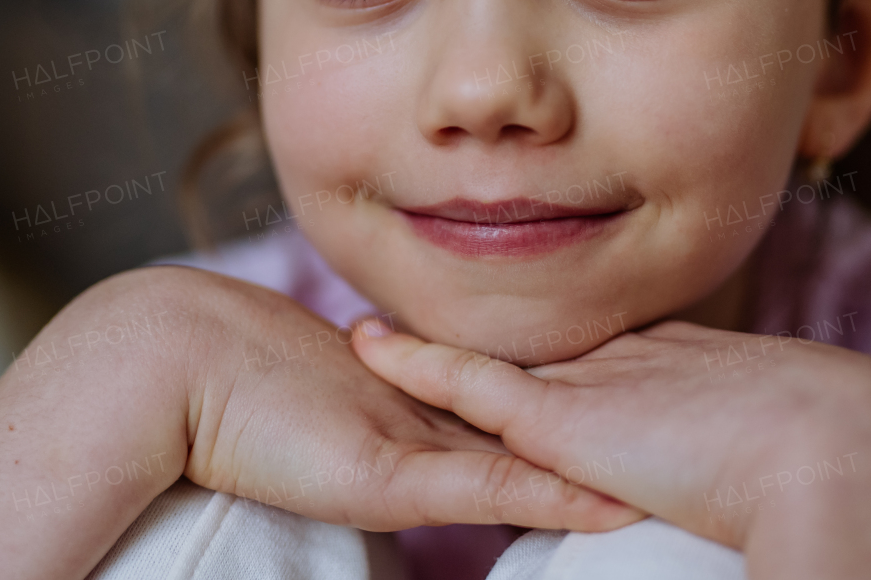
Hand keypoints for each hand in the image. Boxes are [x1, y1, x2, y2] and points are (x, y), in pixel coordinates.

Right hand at [0, 266, 638, 579]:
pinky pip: (490, 489)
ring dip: (601, 467)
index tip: (649, 428)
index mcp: (428, 416)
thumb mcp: (327, 441)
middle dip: (615, 443)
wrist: (177, 365)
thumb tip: (401, 496)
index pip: (523, 428)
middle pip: (546, 437)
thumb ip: (381, 464)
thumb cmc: (235, 407)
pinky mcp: (394, 472)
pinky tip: (610, 505)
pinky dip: (550, 499)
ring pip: (532, 461)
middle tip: (693, 446)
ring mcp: (420, 442)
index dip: (586, 427)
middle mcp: (437, 423)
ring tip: (680, 467)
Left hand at [353, 318, 870, 578]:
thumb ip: (736, 458)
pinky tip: (371, 344)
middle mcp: (621, 364)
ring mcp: (588, 385)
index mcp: (672, 371)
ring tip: (372, 331)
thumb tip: (747, 483)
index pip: (591, 361)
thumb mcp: (776, 448)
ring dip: (427, 351)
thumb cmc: (833, 461)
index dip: (551, 358)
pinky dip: (418, 363)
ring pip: (487, 363)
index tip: (524, 351)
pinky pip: (468, 383)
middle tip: (414, 327)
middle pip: (531, 354)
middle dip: (475, 346)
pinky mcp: (560, 418)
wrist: (839, 451)